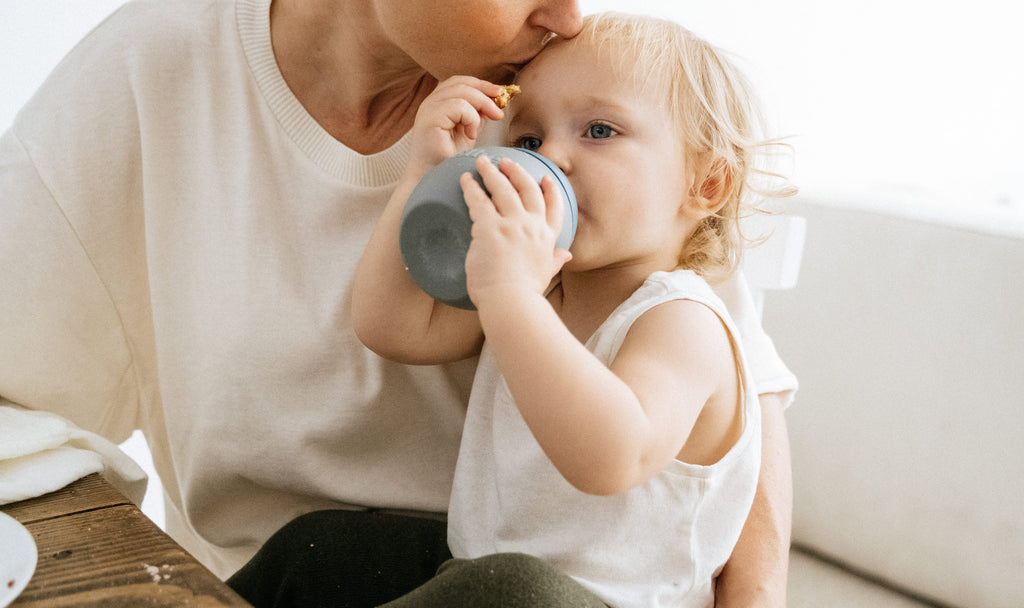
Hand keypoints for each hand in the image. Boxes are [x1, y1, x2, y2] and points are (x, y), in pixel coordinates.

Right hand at [408, 76, 506, 175]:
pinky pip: (458, 107)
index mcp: (438, 102)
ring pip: (462, 92)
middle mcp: (430, 102)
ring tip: (483, 127)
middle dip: (485, 93)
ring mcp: (428, 109)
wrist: (433, 177)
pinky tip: (471, 135)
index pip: (460, 81)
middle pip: (462, 83)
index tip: (501, 93)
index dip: (482, 84)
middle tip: (499, 110)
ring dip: (480, 107)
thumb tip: (495, 100)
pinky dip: (471, 119)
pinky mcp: (430, 118)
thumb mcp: (468, 130)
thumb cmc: (448, 157)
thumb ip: (477, 113)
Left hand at [462, 156, 572, 306]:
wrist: (512, 303)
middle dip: (517, 173)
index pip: (553, 208)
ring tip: (483, 162)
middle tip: (506, 162)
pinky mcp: (490, 228)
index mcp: (547, 239)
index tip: (545, 179)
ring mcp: (512, 225)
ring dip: (492, 173)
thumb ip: (554, 261)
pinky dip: (471, 188)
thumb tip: (567, 256)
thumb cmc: (526, 294)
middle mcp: (532, 227)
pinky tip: (465, 179)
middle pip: (527, 191)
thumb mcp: (545, 274)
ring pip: (503, 189)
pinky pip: (479, 201)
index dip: (550, 191)